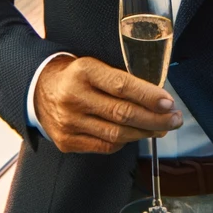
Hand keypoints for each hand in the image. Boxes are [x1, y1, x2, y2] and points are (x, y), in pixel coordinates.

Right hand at [32, 55, 182, 153]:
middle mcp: (74, 97)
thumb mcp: (94, 65)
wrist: (38, 89)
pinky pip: (105, 146)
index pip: (121, 86)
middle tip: (174, 119)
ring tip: (161, 128)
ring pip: (116, 134)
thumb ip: (120, 78)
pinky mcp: (67, 141)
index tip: (169, 103)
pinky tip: (136, 135)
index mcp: (83, 71)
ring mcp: (69, 122)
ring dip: (144, 133)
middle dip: (155, 119)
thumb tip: (157, 97)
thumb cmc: (76, 76)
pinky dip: (124, 141)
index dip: (148, 96)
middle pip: (122, 113)